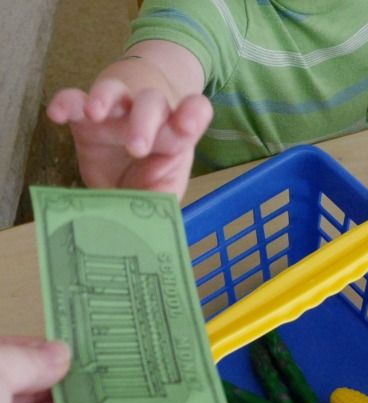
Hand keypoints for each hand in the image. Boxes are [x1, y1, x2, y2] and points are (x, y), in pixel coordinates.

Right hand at [47, 78, 212, 200]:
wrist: (121, 174)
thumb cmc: (149, 180)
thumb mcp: (159, 195)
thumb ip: (160, 203)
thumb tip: (148, 229)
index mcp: (175, 136)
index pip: (194, 111)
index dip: (194, 113)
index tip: (188, 128)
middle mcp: (149, 118)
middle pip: (151, 103)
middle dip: (145, 122)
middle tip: (137, 148)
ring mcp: (116, 114)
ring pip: (115, 92)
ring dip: (105, 99)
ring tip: (95, 113)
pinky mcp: (85, 120)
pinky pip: (74, 100)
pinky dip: (66, 103)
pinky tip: (57, 115)